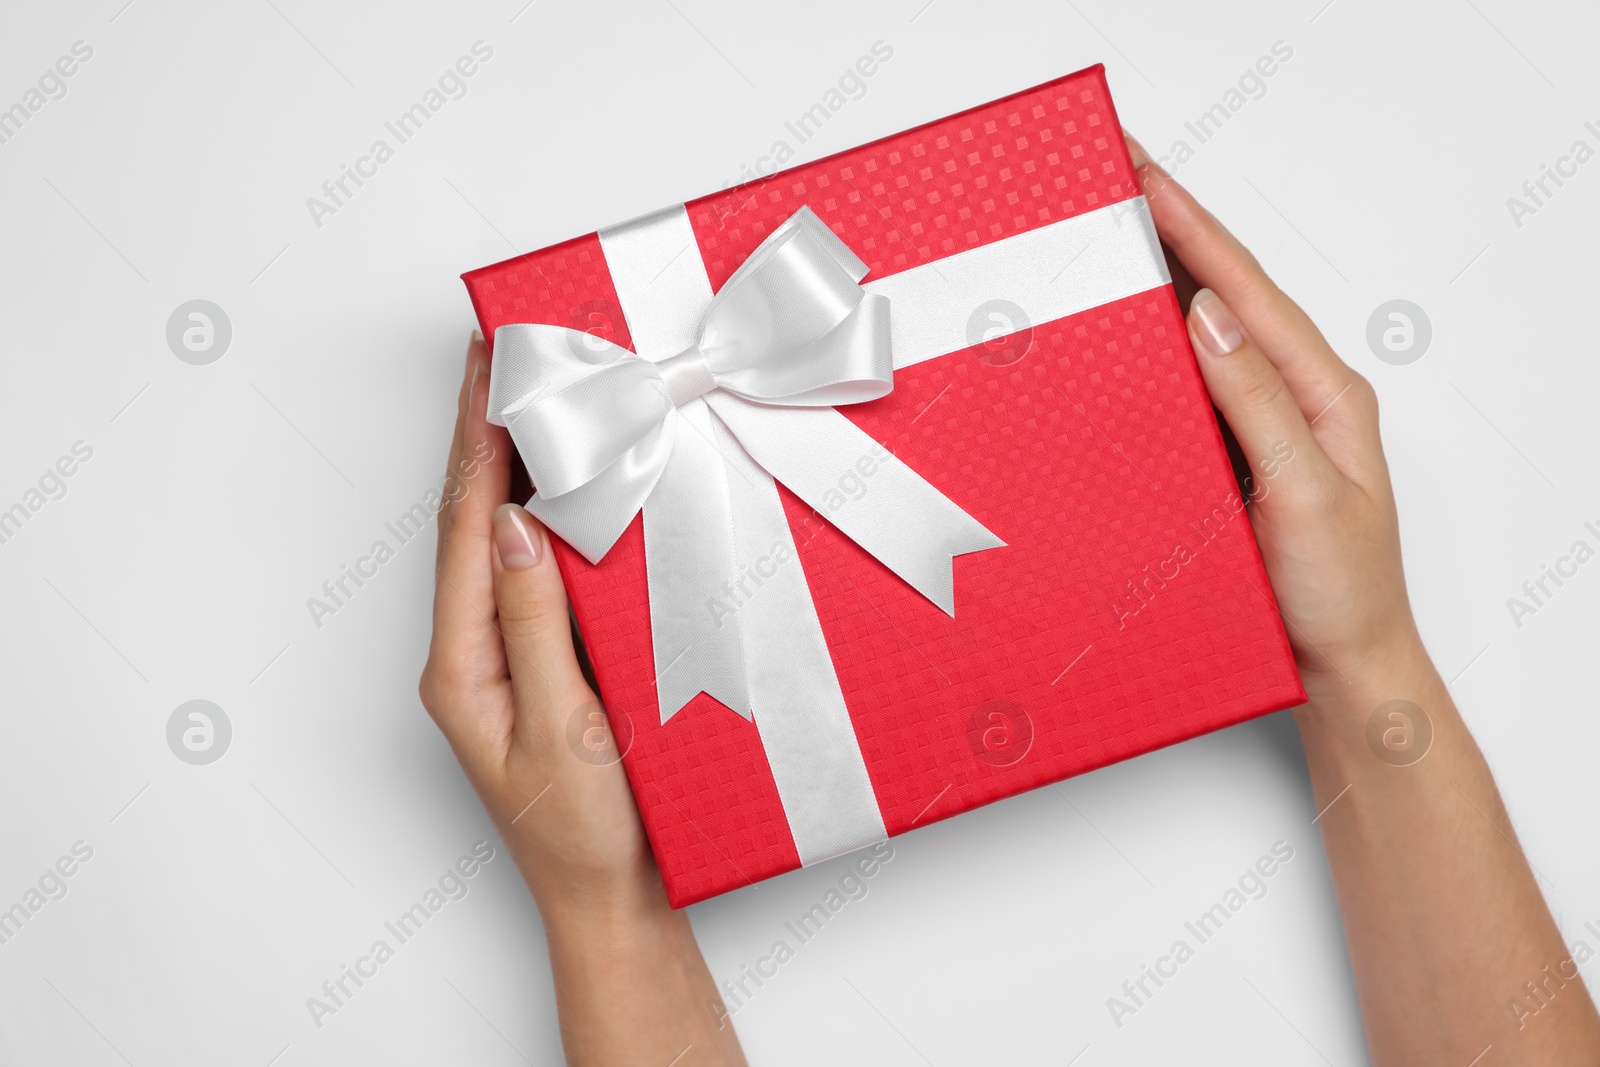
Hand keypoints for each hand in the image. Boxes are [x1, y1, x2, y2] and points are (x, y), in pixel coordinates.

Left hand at [418, 333, 745, 1065]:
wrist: (615, 902)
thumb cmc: (586, 836)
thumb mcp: (562, 729)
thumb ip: (535, 624)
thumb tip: (513, 523)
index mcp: (461, 666)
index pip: (465, 528)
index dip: (476, 439)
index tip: (487, 366)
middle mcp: (474, 653)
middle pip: (473, 520)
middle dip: (485, 431)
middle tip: (504, 352)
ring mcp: (508, 657)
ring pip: (505, 541)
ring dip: (515, 464)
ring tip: (531, 393)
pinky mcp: (547, 664)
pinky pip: (542, 574)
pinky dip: (553, 516)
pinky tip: (573, 485)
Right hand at [1128, 137, 1423, 705]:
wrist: (1341, 668)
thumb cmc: (1341, 594)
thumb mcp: (1306, 494)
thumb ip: (1259, 403)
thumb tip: (1209, 317)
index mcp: (1324, 391)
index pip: (1246, 292)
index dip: (1192, 228)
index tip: (1143, 176)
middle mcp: (1293, 395)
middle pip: (1224, 293)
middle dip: (1171, 229)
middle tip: (1117, 178)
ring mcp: (1261, 424)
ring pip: (1202, 334)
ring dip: (1159, 279)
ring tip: (1111, 228)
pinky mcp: (1232, 455)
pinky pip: (1187, 387)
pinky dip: (1153, 347)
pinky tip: (1123, 328)